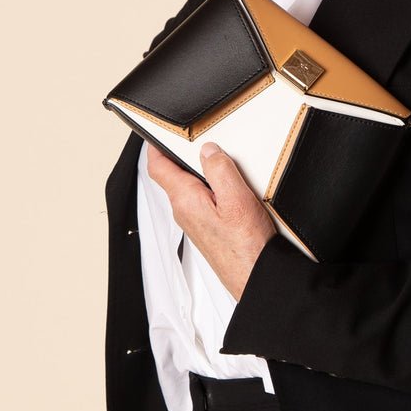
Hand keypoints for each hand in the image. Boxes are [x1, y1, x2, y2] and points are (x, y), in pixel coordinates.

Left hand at [142, 141, 276, 300]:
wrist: (255, 278)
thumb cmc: (246, 247)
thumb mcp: (236, 199)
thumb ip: (219, 170)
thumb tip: (208, 151)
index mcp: (185, 200)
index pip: (158, 167)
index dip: (155, 146)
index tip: (158, 133)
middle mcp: (185, 213)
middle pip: (173, 177)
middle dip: (182, 157)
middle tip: (195, 140)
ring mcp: (195, 223)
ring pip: (189, 189)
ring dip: (199, 174)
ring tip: (218, 161)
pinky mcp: (207, 230)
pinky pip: (202, 202)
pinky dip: (210, 189)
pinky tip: (230, 189)